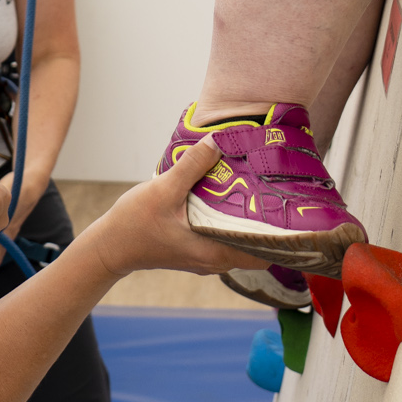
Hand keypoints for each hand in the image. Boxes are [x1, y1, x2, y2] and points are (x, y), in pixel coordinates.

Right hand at [85, 139, 270, 284]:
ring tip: (257, 185)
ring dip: (247, 216)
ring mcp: (204, 256)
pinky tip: (228, 194)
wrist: (108, 247)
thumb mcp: (164, 190)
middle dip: (268, 218)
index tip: (293, 208)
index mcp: (215, 253)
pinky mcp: (195, 249)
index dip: (282, 234)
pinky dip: (229, 218)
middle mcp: (215, 260)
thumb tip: (218, 141)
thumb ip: (192, 166)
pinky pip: (222, 234)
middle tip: (277, 186)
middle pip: (254, 243)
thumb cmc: (134, 225)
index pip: (263, 252)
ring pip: (238, 238)